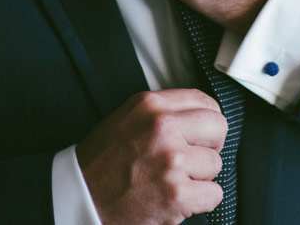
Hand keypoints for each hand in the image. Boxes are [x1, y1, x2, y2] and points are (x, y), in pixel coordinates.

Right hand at [76, 88, 225, 224]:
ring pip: (215, 163)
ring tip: (177, 179)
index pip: (204, 101)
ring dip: (200, 175)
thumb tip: (197, 113)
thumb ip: (162, 110)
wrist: (81, 196)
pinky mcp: (176, 194)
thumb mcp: (129, 117)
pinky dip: (202, 200)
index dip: (207, 119)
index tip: (203, 131)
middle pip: (218, 127)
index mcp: (151, 105)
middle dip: (211, 144)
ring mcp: (171, 161)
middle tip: (195, 156)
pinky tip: (181, 197)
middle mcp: (163, 128)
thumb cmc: (102, 161)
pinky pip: (214, 194)